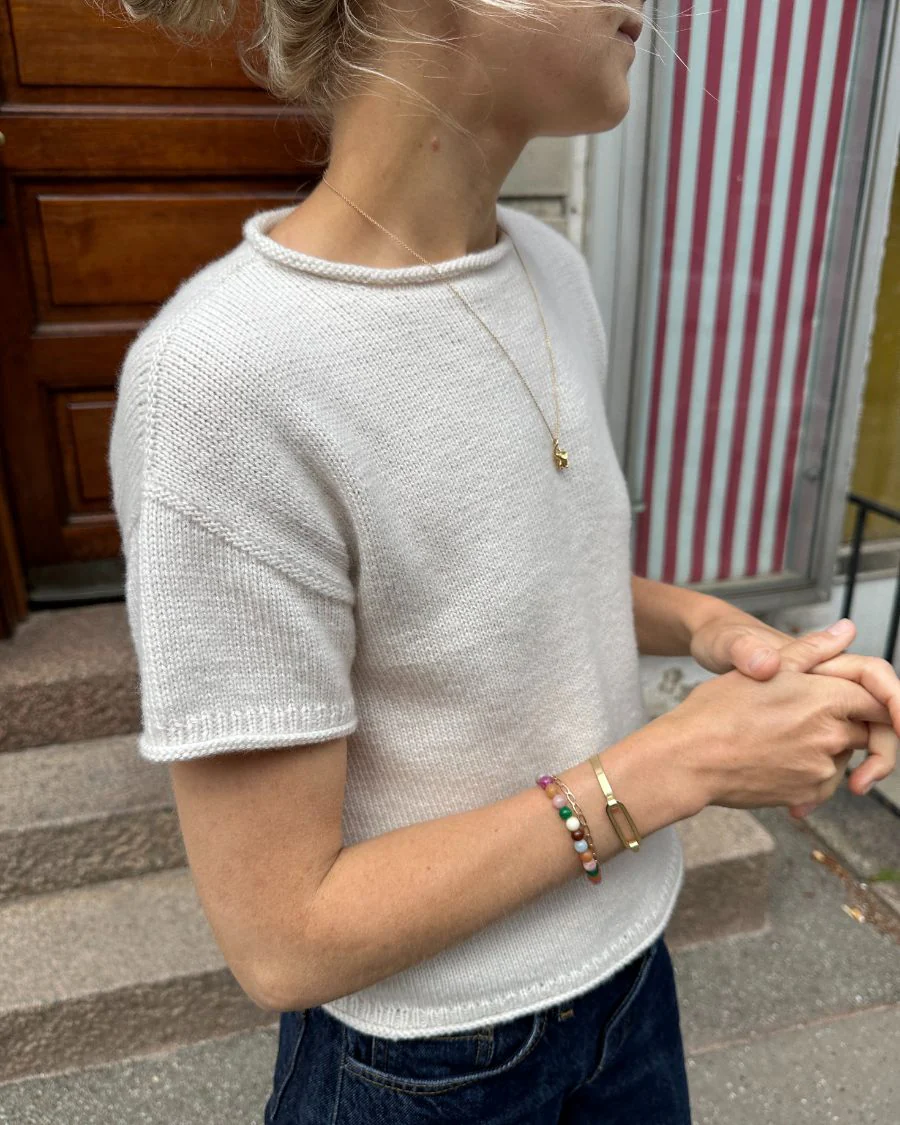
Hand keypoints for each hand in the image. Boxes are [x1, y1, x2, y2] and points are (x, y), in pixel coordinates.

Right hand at [689, 609, 899, 812]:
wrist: (688, 759)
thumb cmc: (717, 711)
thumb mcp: (765, 668)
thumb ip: (813, 650)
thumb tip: (846, 630)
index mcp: (826, 699)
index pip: (877, 701)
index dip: (873, 701)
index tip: (857, 705)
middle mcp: (831, 736)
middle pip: (863, 731)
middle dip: (844, 726)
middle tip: (803, 720)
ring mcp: (820, 769)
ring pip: (841, 758)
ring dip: (823, 750)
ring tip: (779, 738)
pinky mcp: (806, 795)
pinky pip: (823, 784)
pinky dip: (808, 774)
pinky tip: (775, 760)